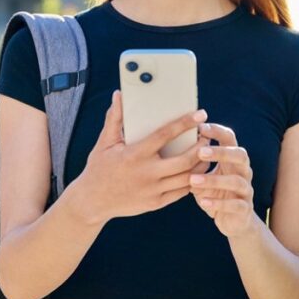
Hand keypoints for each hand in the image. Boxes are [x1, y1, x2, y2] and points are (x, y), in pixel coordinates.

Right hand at [75, 90, 207, 224]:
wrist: (92, 202)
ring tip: (206, 152)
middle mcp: (147, 173)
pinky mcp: (156, 203)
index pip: (165, 135)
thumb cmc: (99, 168)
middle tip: (207, 136)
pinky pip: (181, 192)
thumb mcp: (104, 143)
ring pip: (187, 178)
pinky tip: (196, 170)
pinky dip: (192, 180)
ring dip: (201, 164)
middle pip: (185, 160)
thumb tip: (119, 95)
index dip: (185, 124)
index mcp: (135, 154)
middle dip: (201, 147)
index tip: (200, 115)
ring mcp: (153, 190)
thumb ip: (114, 118)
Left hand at [189, 122, 256, 238]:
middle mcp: (244, 171)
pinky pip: (235, 205)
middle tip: (200, 152)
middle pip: (240, 155)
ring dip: (214, 180)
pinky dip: (218, 203)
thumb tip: (173, 149)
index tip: (200, 127)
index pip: (230, 138)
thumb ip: (194, 165)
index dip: (217, 131)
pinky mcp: (244, 209)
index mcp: (233, 159)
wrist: (234, 221)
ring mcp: (246, 190)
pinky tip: (202, 201)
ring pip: (236, 181)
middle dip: (221, 152)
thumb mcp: (203, 176)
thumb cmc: (214, 193)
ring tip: (193, 180)